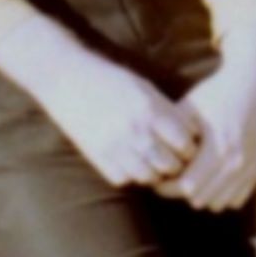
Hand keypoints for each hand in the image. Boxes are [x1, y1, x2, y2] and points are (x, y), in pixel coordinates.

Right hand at [0, 19, 202, 190]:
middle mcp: (135, 131)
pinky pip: (126, 179)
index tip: (183, 143)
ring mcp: (115, 147)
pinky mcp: (98, 158)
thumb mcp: (142, 87)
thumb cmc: (108, 78)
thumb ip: (166, 111)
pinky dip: (130, 174)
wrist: (64, 76)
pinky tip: (128, 160)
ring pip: (150, 177)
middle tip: (171, 156)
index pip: (186, 144)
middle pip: (172, 165)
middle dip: (175, 162)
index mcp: (149, 110)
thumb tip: (191, 135)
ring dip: (154, 171)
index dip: (189, 146)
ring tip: (151, 160)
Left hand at [155, 39, 255, 210]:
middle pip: (201, 199)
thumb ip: (173, 131)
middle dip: (180, 192)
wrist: (253, 86)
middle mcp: (237, 164)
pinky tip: (207, 178)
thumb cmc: (218, 94)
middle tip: (166, 179)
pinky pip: (234, 199)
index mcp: (219, 148)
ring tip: (185, 178)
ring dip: (200, 195)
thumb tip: (153, 152)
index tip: (155, 179)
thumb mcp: (191, 107)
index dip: (168, 186)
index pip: (188, 186)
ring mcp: (249, 171)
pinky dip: (219, 194)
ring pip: (218, 202)